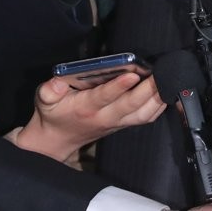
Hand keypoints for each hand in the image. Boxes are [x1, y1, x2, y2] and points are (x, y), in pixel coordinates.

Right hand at [14, 73, 164, 162]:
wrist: (58, 139)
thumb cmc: (54, 114)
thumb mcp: (44, 100)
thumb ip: (49, 90)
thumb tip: (58, 83)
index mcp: (85, 108)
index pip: (103, 97)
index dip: (118, 87)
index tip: (131, 74)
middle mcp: (104, 116)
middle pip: (130, 105)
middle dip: (147, 89)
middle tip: (159, 72)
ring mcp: (117, 122)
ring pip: (143, 114)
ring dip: (157, 98)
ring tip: (166, 79)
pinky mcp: (125, 123)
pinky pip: (147, 117)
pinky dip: (159, 105)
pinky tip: (166, 91)